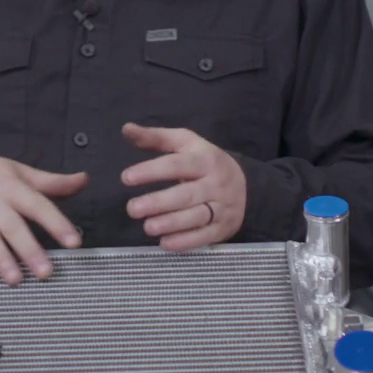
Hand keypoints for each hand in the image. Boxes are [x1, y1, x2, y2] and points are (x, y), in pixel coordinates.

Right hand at [0, 147, 86, 284]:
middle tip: (45, 271)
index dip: (56, 222)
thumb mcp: (16, 170)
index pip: (37, 204)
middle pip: (12, 225)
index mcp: (11, 186)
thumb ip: (50, 182)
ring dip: (1, 258)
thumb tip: (83, 180)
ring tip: (16, 279)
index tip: (73, 241)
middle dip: (29, 249)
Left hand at [120, 123, 246, 250]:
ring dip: (171, 223)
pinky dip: (186, 242)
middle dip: (158, 202)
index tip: (126, 178)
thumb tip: (126, 129)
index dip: (151, 171)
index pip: (176, 165)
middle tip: (132, 209)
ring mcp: (222, 207)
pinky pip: (205, 236)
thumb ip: (155, 137)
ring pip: (196, 217)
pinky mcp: (223, 228)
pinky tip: (165, 243)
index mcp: (204, 159)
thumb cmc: (205, 162)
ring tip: (147, 227)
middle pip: (186, 194)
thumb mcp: (185, 143)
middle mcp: (215, 183)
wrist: (246, 185)